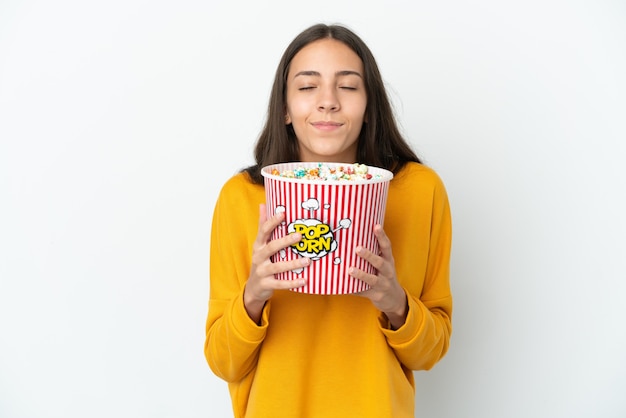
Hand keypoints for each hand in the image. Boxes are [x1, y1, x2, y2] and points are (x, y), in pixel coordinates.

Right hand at [243, 204, 309, 322]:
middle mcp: (259, 257)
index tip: (283, 213)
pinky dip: (292, 283)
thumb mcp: (259, 244)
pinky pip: (280, 283)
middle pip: (271, 247)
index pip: (264, 231)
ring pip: (278, 267)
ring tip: (307, 260)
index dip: (273, 222)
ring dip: (293, 264)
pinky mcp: (267, 284)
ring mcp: (262, 271)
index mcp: (259, 245)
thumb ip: (262, 225)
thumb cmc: (261, 261)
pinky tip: (305, 280)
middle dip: (285, 241)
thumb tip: (263, 204)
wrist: (253, 288)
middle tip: (300, 235)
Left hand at [349, 224, 407, 328]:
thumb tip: (356, 235)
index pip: (387, 247)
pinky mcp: (375, 295)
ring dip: (361, 274)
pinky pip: (362, 292)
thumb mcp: (384, 263)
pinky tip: (343, 286)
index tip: (376, 226)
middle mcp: (387, 272)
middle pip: (380, 263)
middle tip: (357, 248)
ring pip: (372, 279)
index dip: (382, 236)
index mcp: (388, 260)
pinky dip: (353, 289)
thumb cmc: (385, 275)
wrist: (394, 298)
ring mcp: (382, 284)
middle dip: (369, 256)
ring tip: (350, 269)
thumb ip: (375, 252)